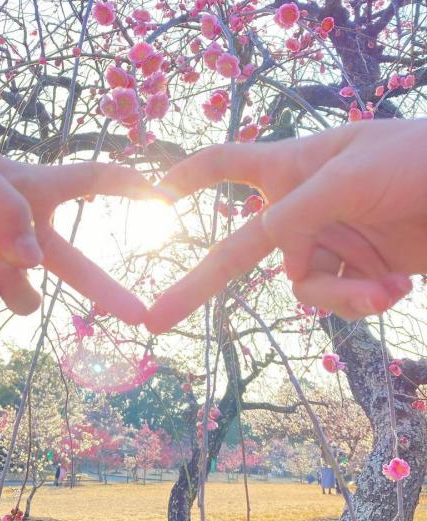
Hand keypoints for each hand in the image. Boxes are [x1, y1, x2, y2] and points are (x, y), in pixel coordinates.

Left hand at [0, 102, 154, 322]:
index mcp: (32, 188)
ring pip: (28, 294)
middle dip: (108, 289)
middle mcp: (18, 227)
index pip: (94, 181)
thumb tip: (31, 263)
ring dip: (19, 292)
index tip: (165, 200)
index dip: (130, 189)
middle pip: (76, 263)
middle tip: (140, 315)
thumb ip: (6, 211)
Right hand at [147, 119, 426, 332]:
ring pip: (301, 284)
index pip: (225, 165)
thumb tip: (272, 256)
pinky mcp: (354, 270)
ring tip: (385, 287)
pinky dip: (360, 300)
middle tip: (156, 321)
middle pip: (238, 250)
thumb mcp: (349, 177)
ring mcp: (326, 241)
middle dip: (199, 285)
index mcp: (290, 168)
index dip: (188, 178)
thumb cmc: (417, 162)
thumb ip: (294, 213)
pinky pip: (333, 298)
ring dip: (340, 293)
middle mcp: (300, 207)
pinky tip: (394, 288)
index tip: (155, 196)